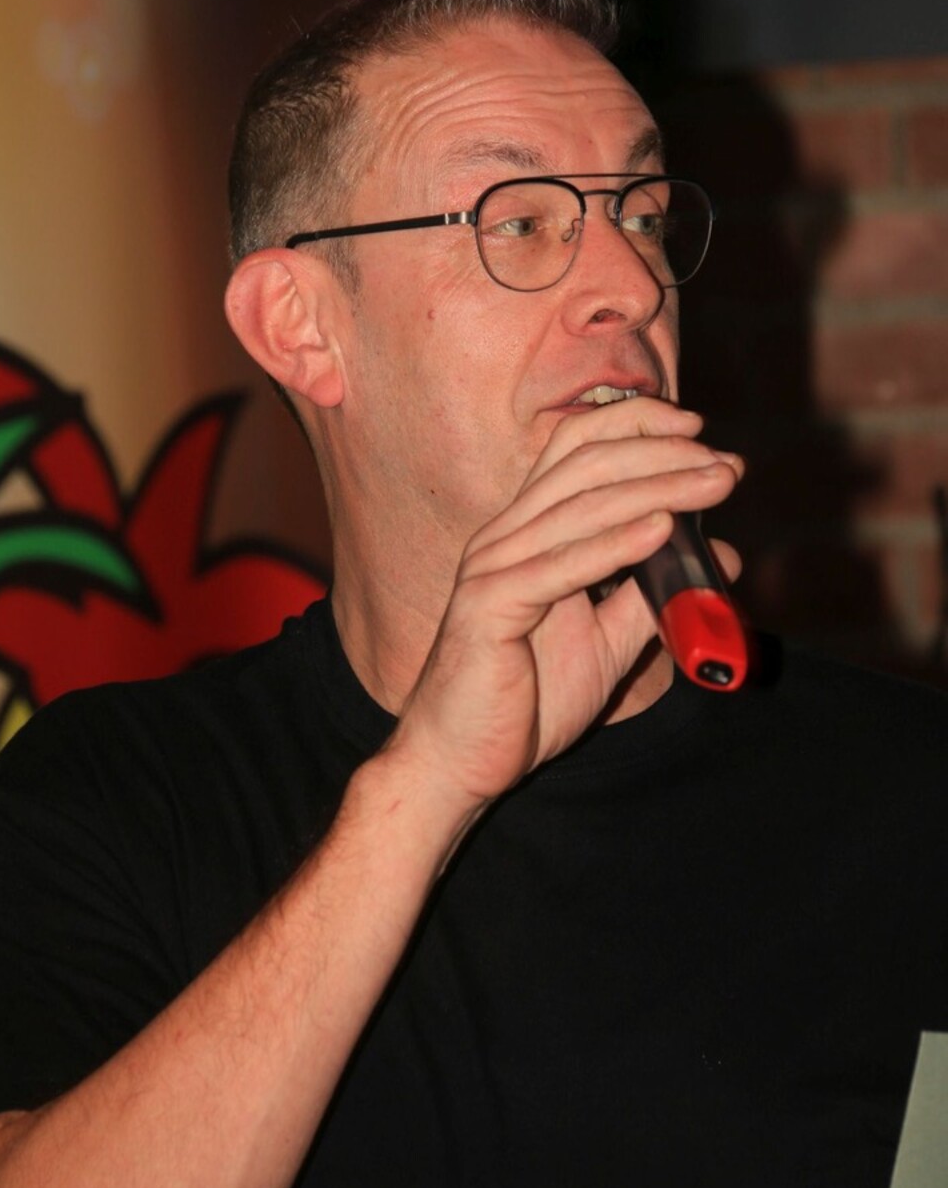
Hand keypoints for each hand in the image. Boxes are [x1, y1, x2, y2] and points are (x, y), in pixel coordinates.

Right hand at [387, 400, 743, 817]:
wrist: (458, 761)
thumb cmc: (524, 700)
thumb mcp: (605, 641)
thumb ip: (654, 596)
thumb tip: (718, 556)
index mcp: (526, 530)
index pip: (576, 447)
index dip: (636, 426)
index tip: (700, 433)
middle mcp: (506, 535)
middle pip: (587, 465)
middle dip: (664, 455)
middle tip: (728, 465)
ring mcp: (492, 566)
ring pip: (582, 508)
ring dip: (657, 489)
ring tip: (715, 483)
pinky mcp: (489, 607)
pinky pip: (560, 568)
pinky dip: (615, 545)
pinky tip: (662, 531)